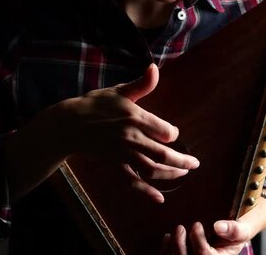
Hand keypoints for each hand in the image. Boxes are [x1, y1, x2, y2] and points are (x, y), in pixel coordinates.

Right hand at [56, 63, 199, 201]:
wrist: (70, 124)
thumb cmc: (96, 104)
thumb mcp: (120, 91)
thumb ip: (142, 84)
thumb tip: (154, 67)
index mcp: (136, 117)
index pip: (166, 131)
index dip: (173, 134)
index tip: (173, 134)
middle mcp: (132, 137)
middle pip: (163, 153)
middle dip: (182, 161)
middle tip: (195, 164)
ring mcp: (123, 153)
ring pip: (151, 169)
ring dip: (170, 174)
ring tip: (183, 173)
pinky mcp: (115, 164)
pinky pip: (132, 181)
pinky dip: (146, 192)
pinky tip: (159, 198)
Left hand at [162, 221, 252, 254]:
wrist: (231, 236)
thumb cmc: (237, 233)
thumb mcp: (242, 230)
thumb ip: (235, 229)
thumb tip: (218, 226)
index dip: (197, 240)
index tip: (196, 224)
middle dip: (180, 244)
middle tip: (180, 228)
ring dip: (172, 247)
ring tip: (175, 232)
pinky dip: (165, 250)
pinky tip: (167, 238)